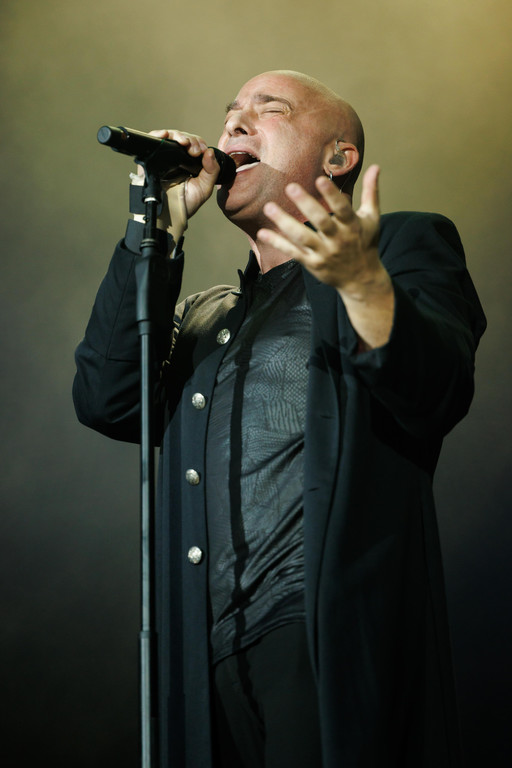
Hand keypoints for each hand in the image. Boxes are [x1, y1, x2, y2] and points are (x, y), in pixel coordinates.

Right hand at [140, 130, 220, 217]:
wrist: (168, 214)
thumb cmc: (185, 204)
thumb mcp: (204, 188)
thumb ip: (212, 171)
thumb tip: (210, 151)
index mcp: (190, 163)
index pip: (195, 145)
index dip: (199, 144)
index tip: (201, 151)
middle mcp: (177, 158)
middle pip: (184, 139)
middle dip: (191, 141)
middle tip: (194, 151)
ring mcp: (164, 157)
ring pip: (171, 137)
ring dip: (179, 136)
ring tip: (184, 143)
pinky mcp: (151, 158)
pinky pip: (153, 140)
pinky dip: (159, 135)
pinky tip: (166, 136)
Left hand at [258, 165, 394, 349]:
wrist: (362, 279)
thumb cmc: (366, 243)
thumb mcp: (372, 218)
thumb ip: (371, 192)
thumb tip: (375, 166)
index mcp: (352, 226)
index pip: (342, 209)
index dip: (332, 195)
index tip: (319, 179)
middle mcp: (338, 239)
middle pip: (321, 221)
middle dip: (306, 205)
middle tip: (290, 187)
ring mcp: (324, 253)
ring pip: (302, 237)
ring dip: (285, 222)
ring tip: (269, 207)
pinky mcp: (312, 264)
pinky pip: (293, 253)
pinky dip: (278, 243)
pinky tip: (263, 233)